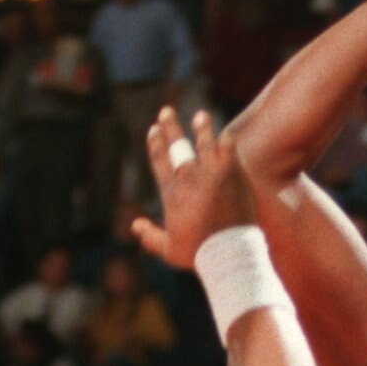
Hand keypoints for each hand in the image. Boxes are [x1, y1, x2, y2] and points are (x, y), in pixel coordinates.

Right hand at [132, 110, 257, 269]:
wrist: (228, 252)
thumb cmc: (199, 253)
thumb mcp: (169, 250)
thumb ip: (150, 236)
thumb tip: (135, 226)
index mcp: (171, 191)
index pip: (159, 159)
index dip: (156, 143)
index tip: (154, 130)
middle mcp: (187, 176)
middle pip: (176, 144)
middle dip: (170, 126)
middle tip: (166, 112)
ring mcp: (209, 170)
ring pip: (204, 140)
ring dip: (201, 127)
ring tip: (200, 117)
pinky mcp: (231, 169)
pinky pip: (229, 146)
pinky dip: (227, 139)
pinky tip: (227, 133)